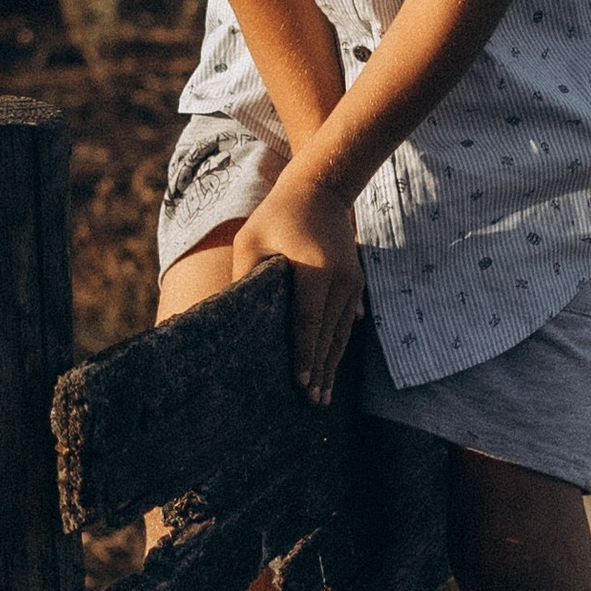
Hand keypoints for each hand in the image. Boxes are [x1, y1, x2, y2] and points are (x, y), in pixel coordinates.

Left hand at [232, 166, 364, 406]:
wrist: (321, 189)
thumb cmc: (278, 215)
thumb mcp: (252, 240)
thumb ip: (246, 277)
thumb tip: (234, 315)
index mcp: (314, 271)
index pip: (308, 323)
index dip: (304, 356)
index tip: (300, 384)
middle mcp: (339, 280)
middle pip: (328, 335)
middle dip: (320, 371)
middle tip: (313, 402)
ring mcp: (352, 281)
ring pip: (341, 332)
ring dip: (331, 364)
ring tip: (323, 394)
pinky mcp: (356, 281)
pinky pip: (348, 320)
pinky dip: (338, 344)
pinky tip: (333, 365)